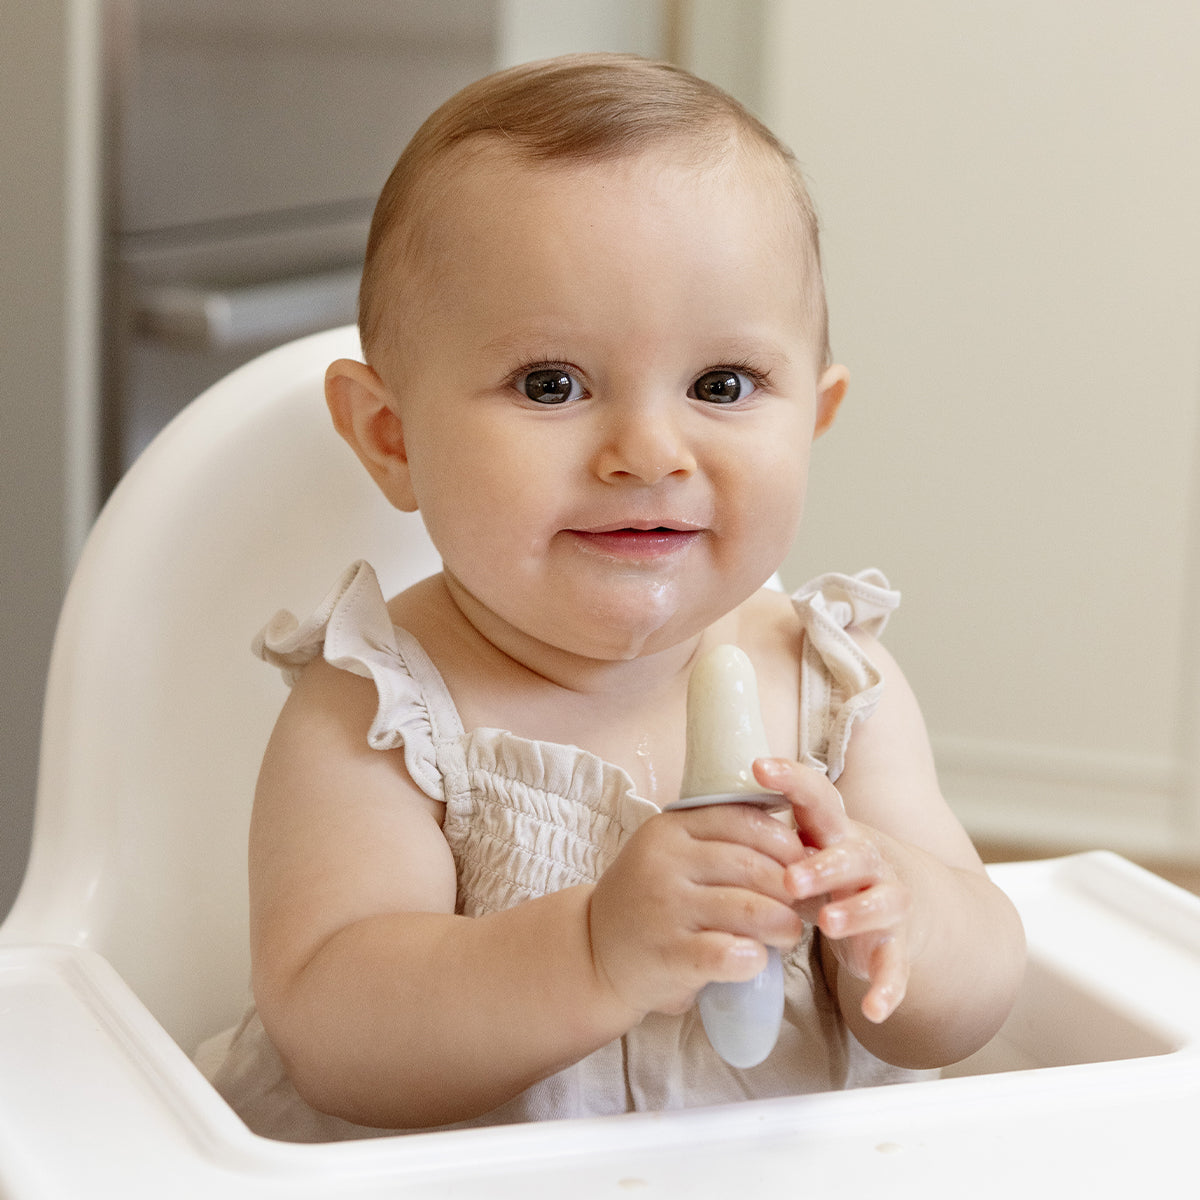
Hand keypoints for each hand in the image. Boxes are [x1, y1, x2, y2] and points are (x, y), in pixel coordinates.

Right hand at [588, 804, 807, 1017]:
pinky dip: (755, 958)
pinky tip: (757, 959)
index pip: (742, 820)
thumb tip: (795, 843)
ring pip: (750, 909)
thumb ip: (716, 841)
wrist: (592, 950)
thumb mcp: (670, 854)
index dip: (783, 841)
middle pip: (753, 865)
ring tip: (789, 933)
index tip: (801, 861)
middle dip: (792, 887)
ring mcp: (666, 908)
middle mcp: (665, 862)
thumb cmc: (648, 899)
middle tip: (804, 904)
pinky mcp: (669, 954)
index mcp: (670, 829)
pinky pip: (730, 954)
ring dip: (784, 925)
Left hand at [754, 757, 918, 1024]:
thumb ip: (769, 833)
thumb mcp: (804, 848)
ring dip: (857, 912)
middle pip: (852, 853)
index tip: (758, 767)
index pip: (818, 798)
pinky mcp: (896, 945)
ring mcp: (887, 902)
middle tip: (791, 879)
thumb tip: (705, 808)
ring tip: (827, 923)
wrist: (898, 906)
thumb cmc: (831, 871)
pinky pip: (897, 967)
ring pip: (882, 901)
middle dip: (823, 864)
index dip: (792, 780)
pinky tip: (873, 1007)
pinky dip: (888, 987)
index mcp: (835, 832)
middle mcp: (867, 860)